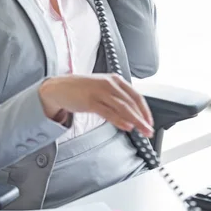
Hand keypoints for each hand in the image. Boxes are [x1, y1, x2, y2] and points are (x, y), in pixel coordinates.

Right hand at [39, 73, 153, 136]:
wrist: (60, 88)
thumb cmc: (83, 89)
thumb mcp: (104, 89)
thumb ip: (117, 99)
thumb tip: (133, 114)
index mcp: (115, 80)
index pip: (136, 95)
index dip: (145, 110)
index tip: (150, 122)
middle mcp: (109, 84)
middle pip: (131, 102)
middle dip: (142, 118)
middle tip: (149, 130)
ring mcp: (100, 92)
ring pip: (122, 107)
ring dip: (135, 120)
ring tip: (142, 131)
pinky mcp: (90, 101)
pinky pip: (108, 112)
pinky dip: (119, 120)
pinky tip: (127, 126)